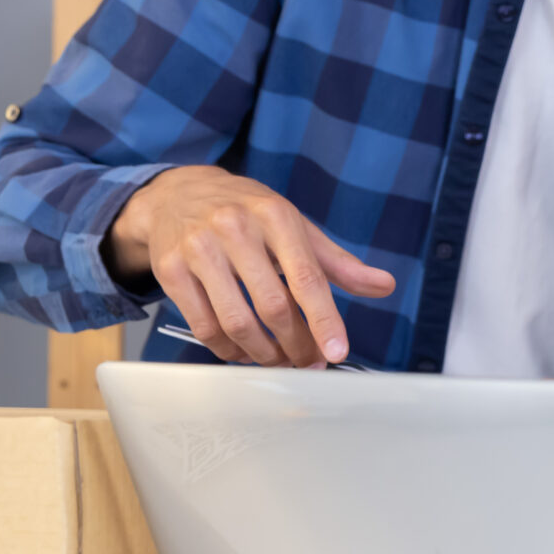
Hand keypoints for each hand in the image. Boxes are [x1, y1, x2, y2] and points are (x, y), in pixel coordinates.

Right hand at [106, 167, 394, 366]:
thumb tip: (383, 286)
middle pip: (272, 306)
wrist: (179, 193)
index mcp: (274, 215)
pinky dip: (228, 350)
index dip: (324, 319)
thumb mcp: (295, 226)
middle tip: (308, 361)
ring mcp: (198, 248)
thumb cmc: (247, 212)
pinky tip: (243, 351)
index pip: (306, 276)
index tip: (336, 351)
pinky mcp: (170, 270)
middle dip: (295, 344)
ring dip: (262, 354)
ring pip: (236, 322)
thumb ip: (337, 262)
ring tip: (278, 359)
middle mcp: (234, 228)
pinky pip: (204, 326)